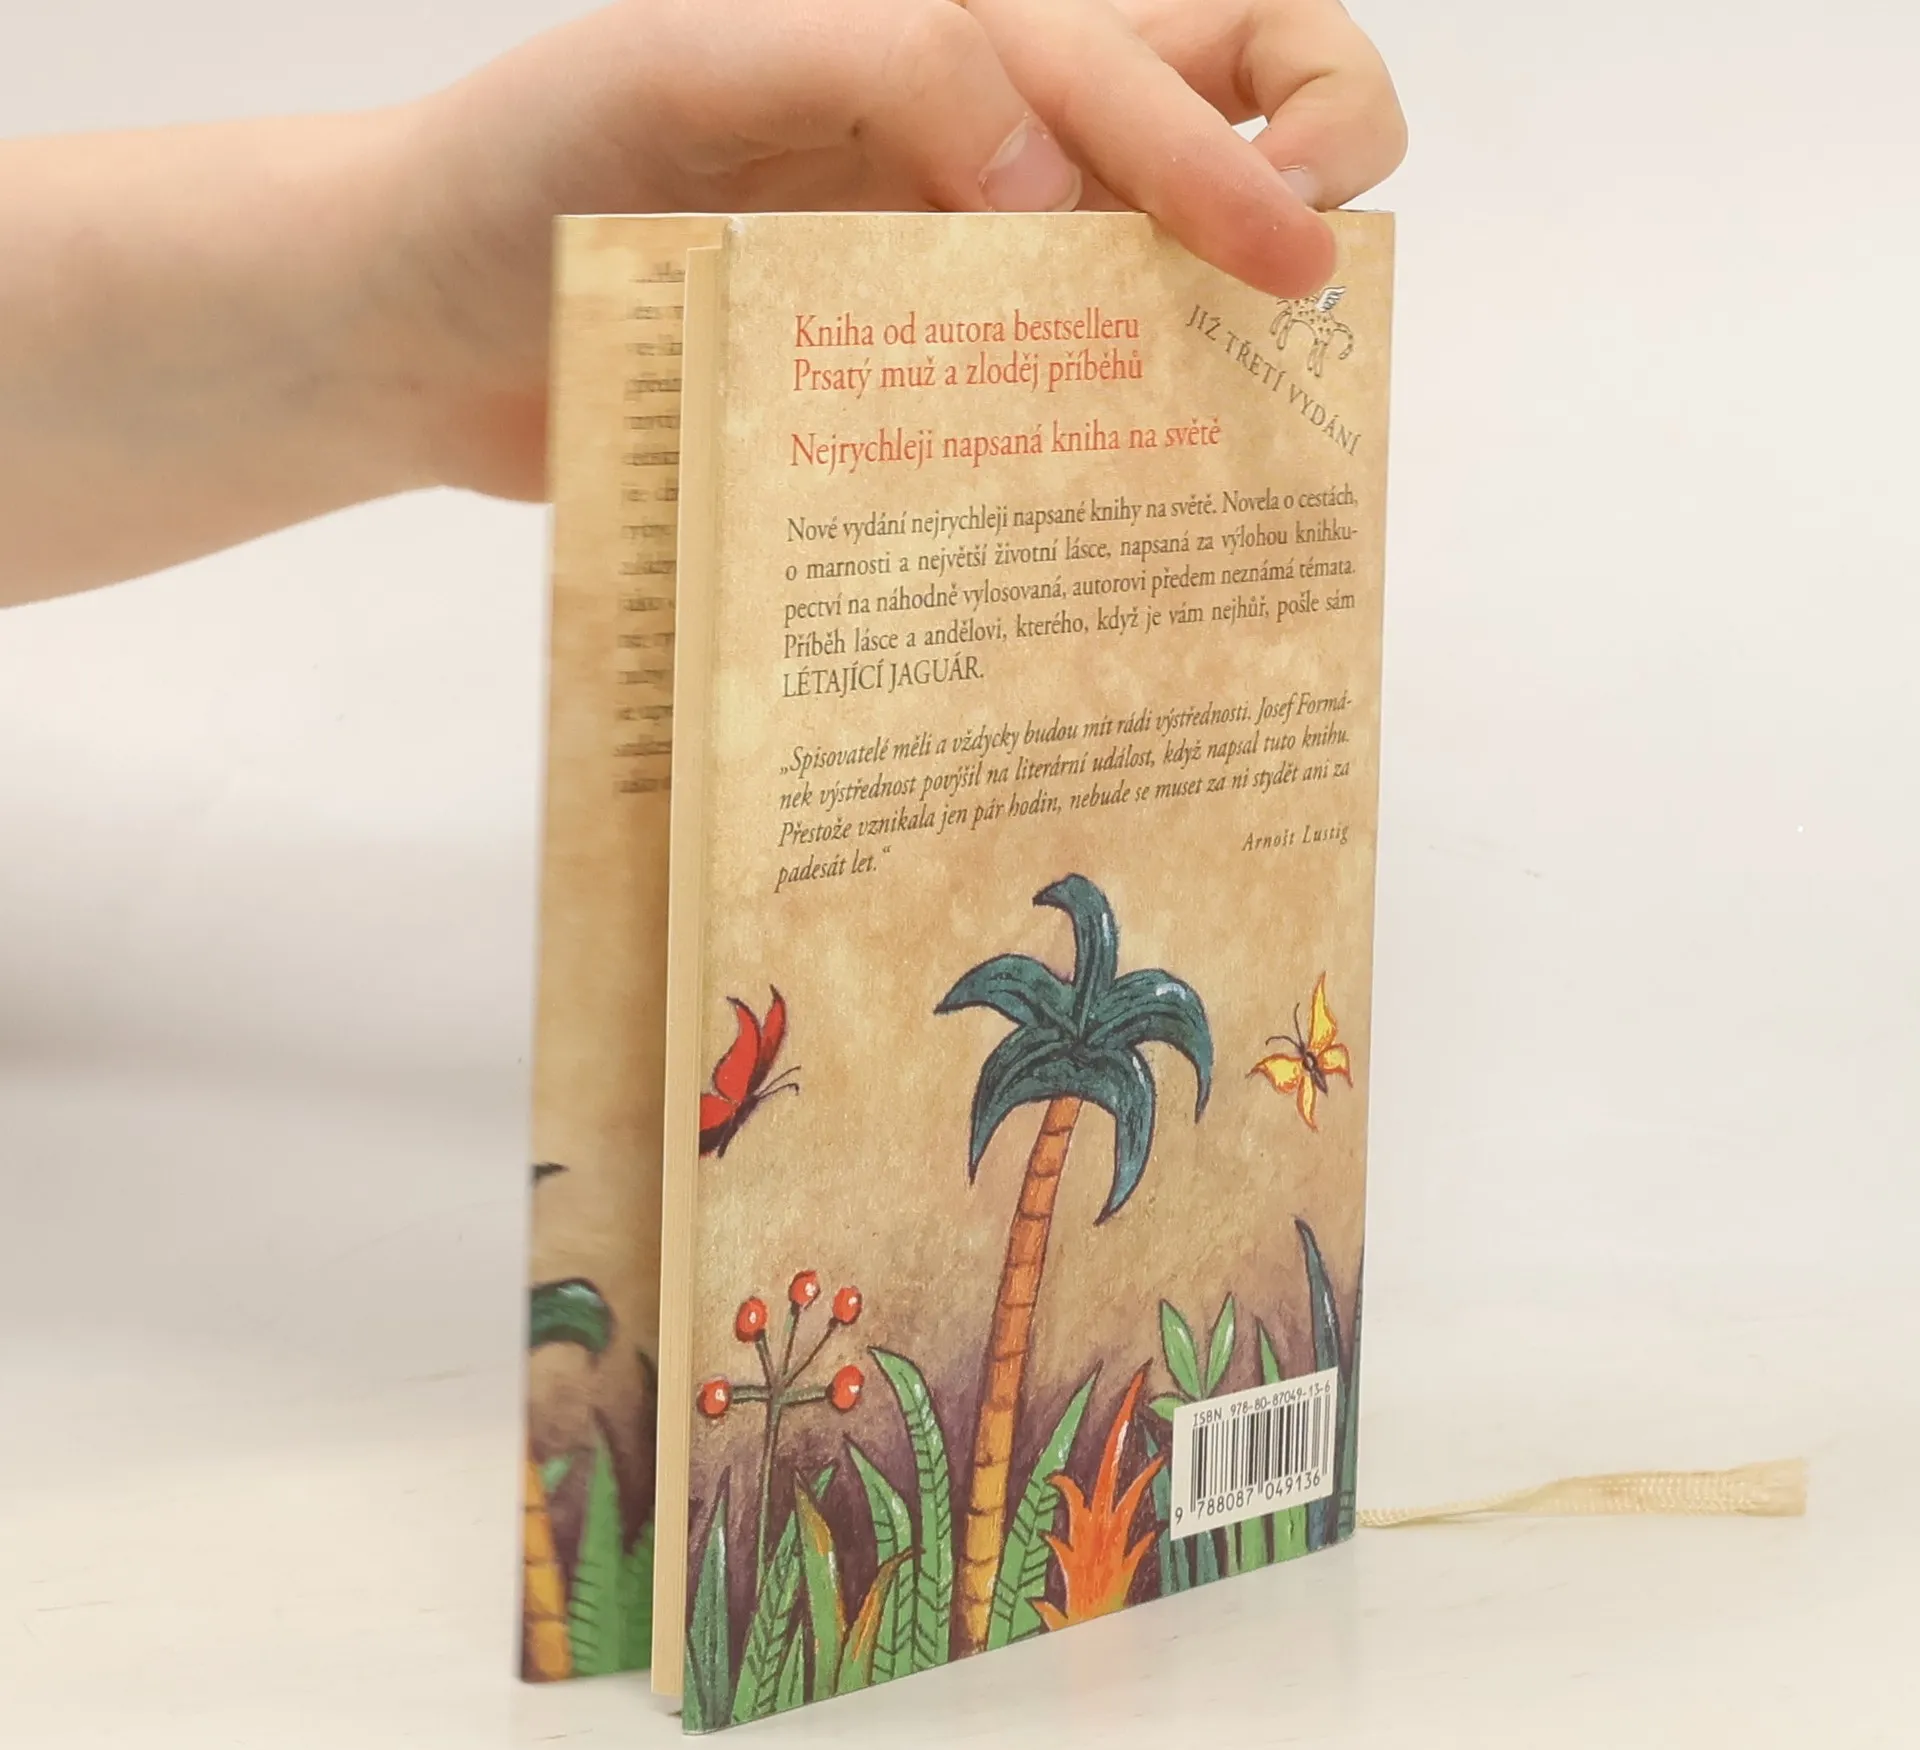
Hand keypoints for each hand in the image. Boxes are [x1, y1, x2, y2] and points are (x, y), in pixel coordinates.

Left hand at [390, 0, 1405, 496]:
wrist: (419, 324)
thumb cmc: (526, 160)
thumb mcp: (687, 61)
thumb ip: (887, 63)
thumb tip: (1054, 198)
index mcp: (951, 36)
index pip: (1172, 51)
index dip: (1262, 136)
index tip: (1282, 253)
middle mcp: (982, 143)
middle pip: (1227, 111)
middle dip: (1309, 178)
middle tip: (1297, 295)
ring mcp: (956, 271)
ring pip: (1153, 280)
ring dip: (1218, 335)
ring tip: (1232, 420)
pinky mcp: (914, 390)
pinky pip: (1046, 404)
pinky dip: (1106, 443)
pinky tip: (1111, 505)